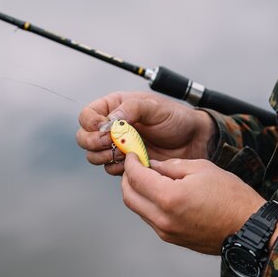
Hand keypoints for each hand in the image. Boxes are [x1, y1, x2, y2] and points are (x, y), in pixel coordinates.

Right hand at [76, 91, 216, 175]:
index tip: (106, 129)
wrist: (193, 142)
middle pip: (84, 137)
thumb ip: (132, 109)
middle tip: (112, 144)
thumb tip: (110, 120)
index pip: (87, 115)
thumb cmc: (176, 119)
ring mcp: (117, 146)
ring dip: (104, 156)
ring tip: (124, 153)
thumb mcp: (155, 107)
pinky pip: (109, 168)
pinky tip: (134, 162)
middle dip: (94, 143)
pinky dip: (117, 168)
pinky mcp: (125, 163)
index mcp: (115, 107)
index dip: (91, 124)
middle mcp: (112, 127)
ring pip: (93, 155)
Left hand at [121, 153, 265, 254]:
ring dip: (136, 192)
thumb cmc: (231, 197)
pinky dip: (148, 203)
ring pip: (138, 209)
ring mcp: (165, 231)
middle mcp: (163, 218)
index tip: (132, 154)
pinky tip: (158, 193)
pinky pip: (150, 218)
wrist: (248, 229)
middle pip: (129, 196)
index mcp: (169, 197)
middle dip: (127, 178)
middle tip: (135, 165)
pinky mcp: (171, 238)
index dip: (131, 163)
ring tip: (147, 177)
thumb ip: (171, 166)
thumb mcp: (202, 169)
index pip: (136, 177)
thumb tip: (152, 165)